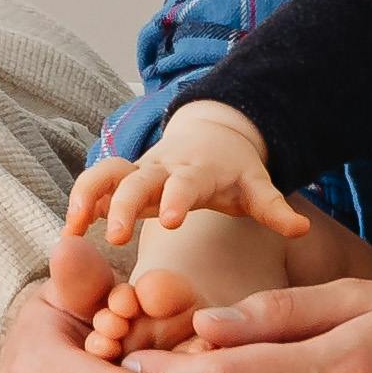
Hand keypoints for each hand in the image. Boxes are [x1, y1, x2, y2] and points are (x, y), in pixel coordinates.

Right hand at [59, 108, 305, 357]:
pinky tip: (69, 233)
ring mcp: (138, 170)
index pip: (185, 183)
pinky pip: (95, 184)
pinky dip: (80, 203)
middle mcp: (161, 167)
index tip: (170, 221)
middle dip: (125, 205)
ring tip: (74, 229)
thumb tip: (302, 229)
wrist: (212, 135)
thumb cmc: (235, 171)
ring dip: (88, 197)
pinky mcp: (122, 178)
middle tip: (116, 237)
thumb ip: (275, 209)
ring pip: (105, 174)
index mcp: (196, 170)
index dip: (177, 199)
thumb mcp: (257, 186)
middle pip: (136, 179)